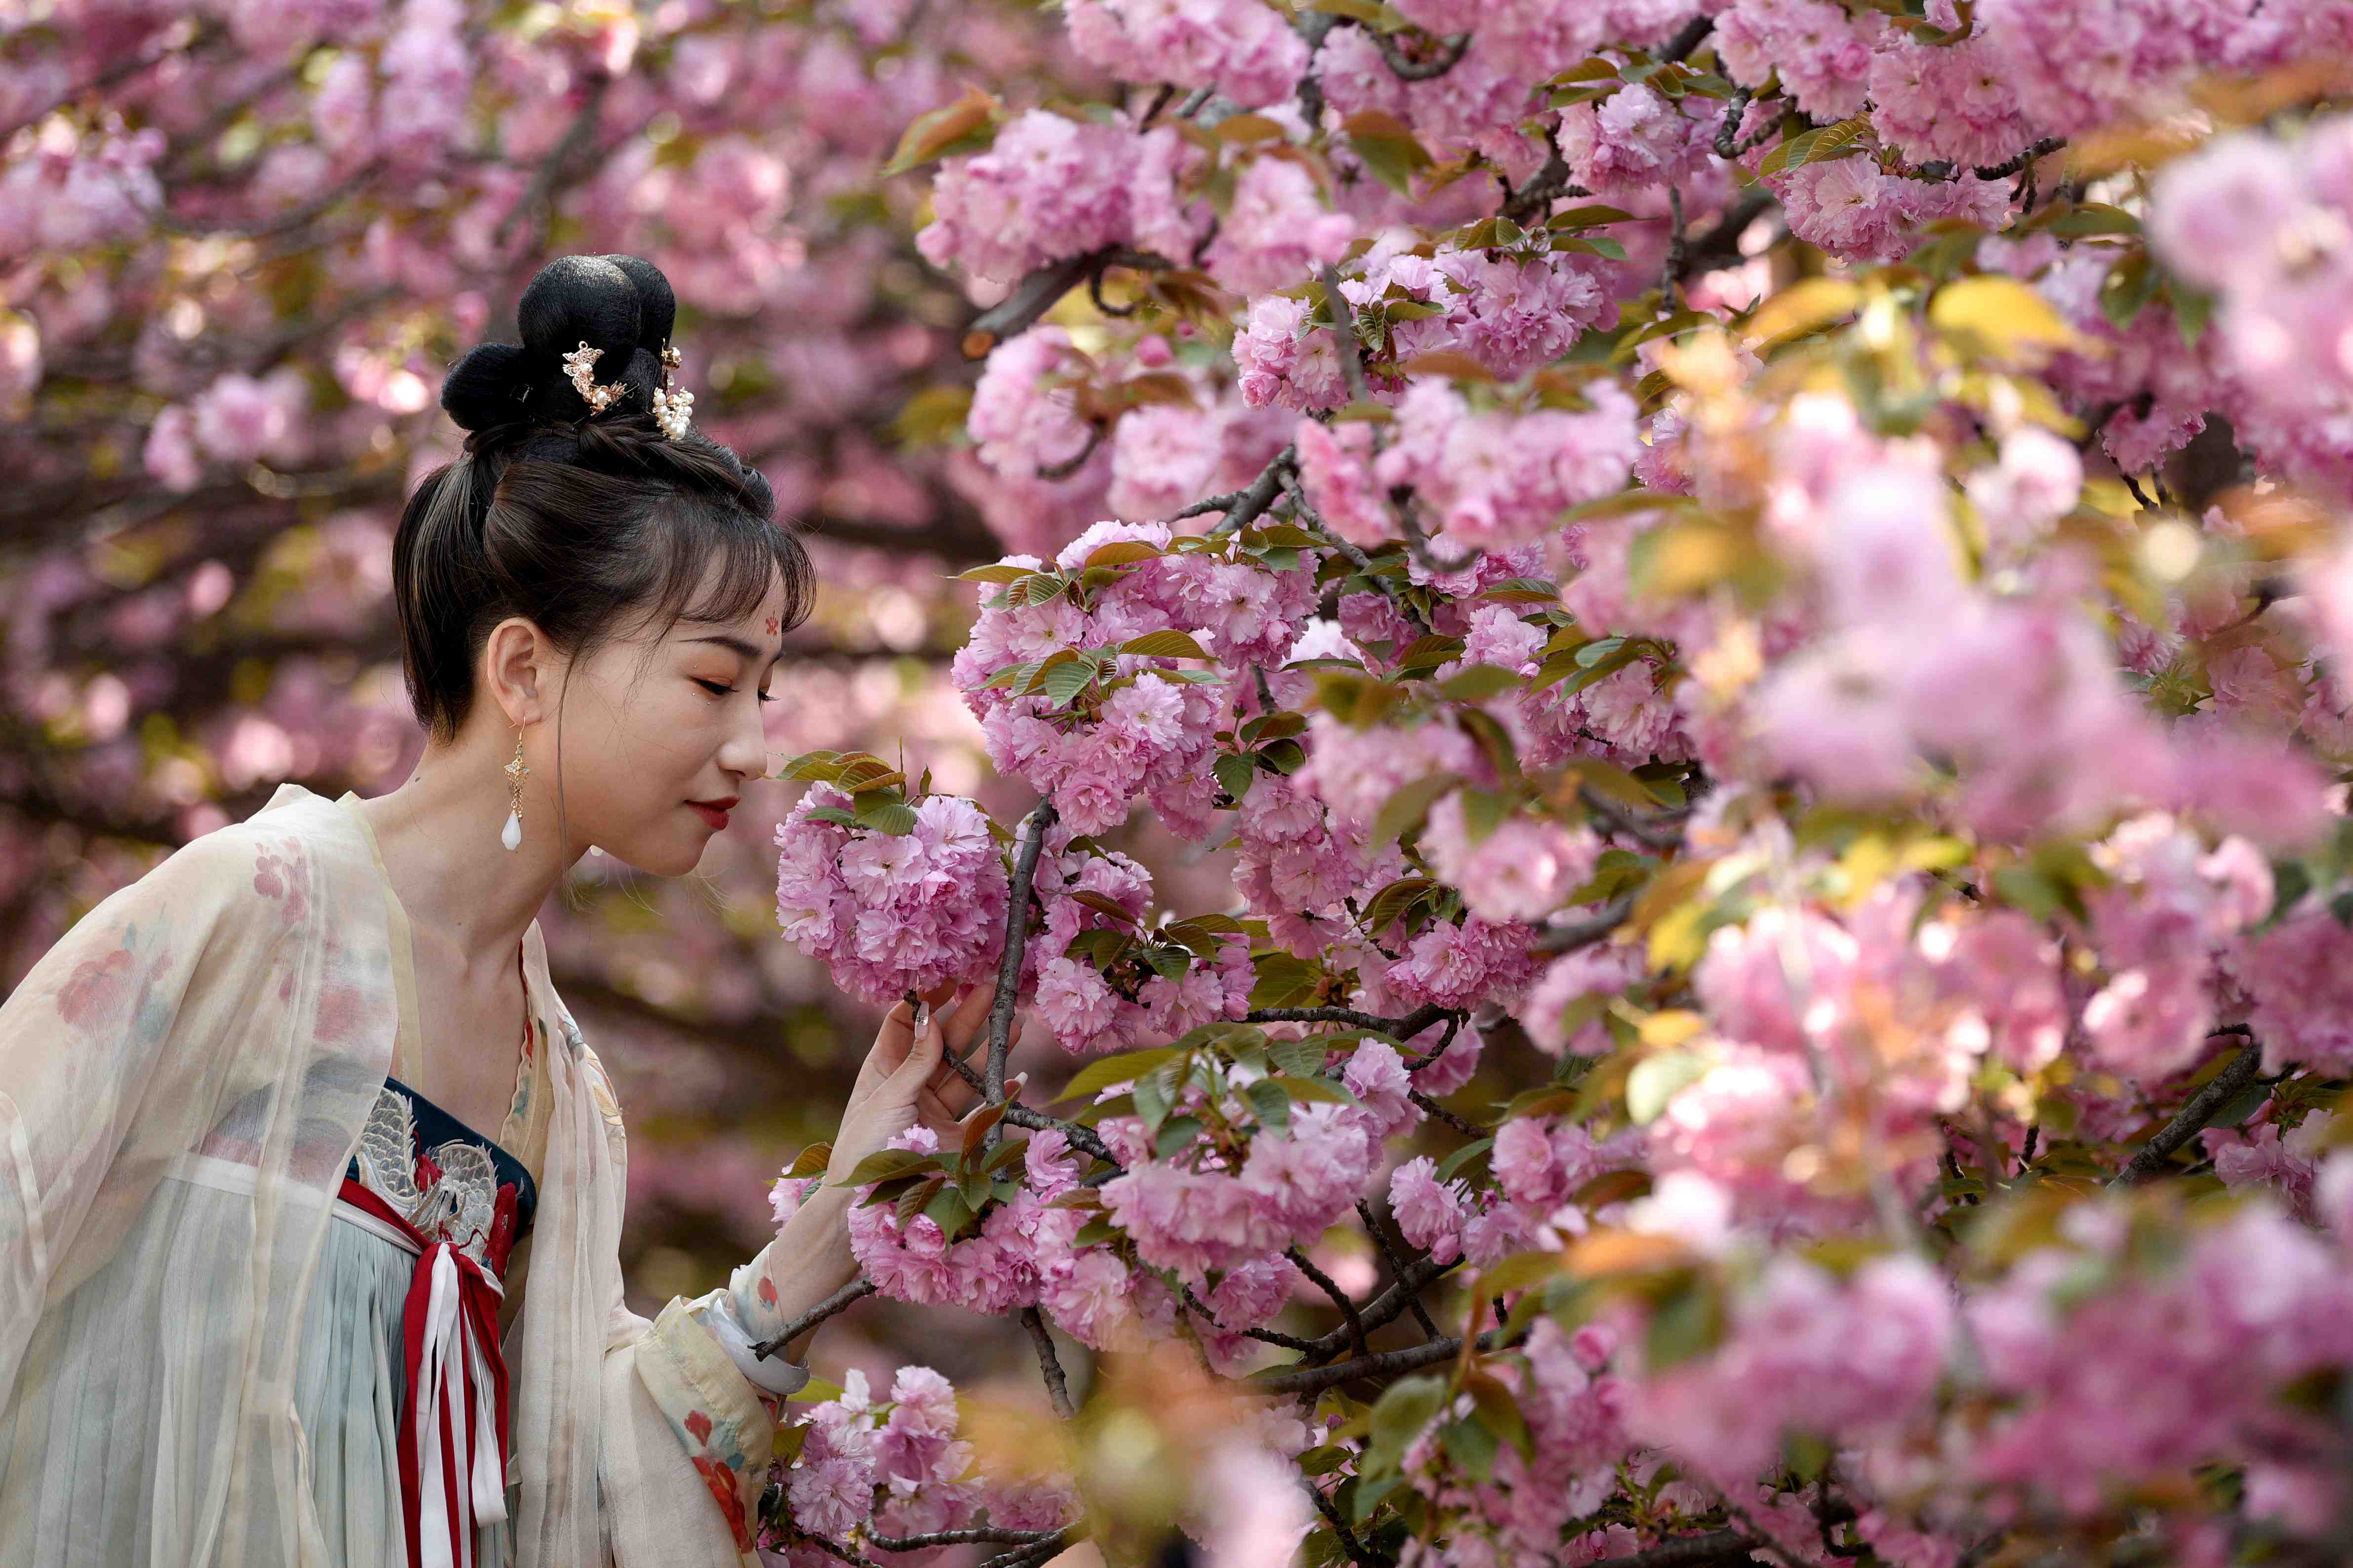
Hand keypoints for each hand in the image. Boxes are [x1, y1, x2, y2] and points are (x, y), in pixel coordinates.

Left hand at [826, 980, 1007, 1187]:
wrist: (865, 1205)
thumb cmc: (865, 1148)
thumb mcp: (888, 1099)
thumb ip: (916, 1062)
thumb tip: (932, 1019)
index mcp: (883, 1072)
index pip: (905, 1025)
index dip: (926, 1001)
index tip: (950, 980)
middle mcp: (910, 1088)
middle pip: (942, 1044)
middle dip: (968, 1017)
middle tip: (992, 991)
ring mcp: (933, 1113)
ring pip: (967, 1073)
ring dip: (991, 1049)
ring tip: (1016, 1024)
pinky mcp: (954, 1141)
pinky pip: (982, 1113)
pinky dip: (1000, 1096)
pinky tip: (1016, 1078)